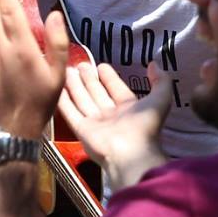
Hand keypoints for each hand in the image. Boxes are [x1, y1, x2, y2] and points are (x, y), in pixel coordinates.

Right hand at [59, 59, 171, 191]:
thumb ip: (160, 81)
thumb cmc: (145, 126)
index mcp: (129, 108)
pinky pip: (71, 112)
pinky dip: (64, 100)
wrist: (130, 152)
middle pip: (96, 93)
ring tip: (66, 70)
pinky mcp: (81, 129)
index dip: (109, 77)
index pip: (116, 88)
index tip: (101, 65)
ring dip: (74, 85)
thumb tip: (154, 64)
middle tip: (80, 64)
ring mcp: (95, 123)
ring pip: (82, 100)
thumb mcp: (160, 99)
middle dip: (88, 79)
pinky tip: (57, 87)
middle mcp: (111, 115)